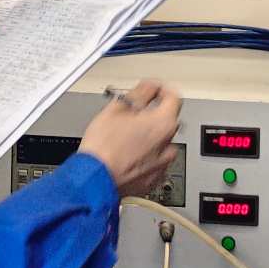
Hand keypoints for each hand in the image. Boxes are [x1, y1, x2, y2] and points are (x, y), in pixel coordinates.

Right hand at [79, 80, 182, 198]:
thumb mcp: (117, 107)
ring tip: (126, 138)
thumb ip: (140, 92)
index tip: (152, 90)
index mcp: (163, 123)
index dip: (161, 90)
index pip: (174, 97)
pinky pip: (154, 161)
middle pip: (166, 121)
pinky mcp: (153, 179)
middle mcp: (169, 144)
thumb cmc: (103, 147)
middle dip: (151, 115)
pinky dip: (145, 156)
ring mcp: (162, 164)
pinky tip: (127, 154)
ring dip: (148, 137)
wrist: (94, 179)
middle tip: (130, 115)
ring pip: (160, 142)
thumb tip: (149, 87)